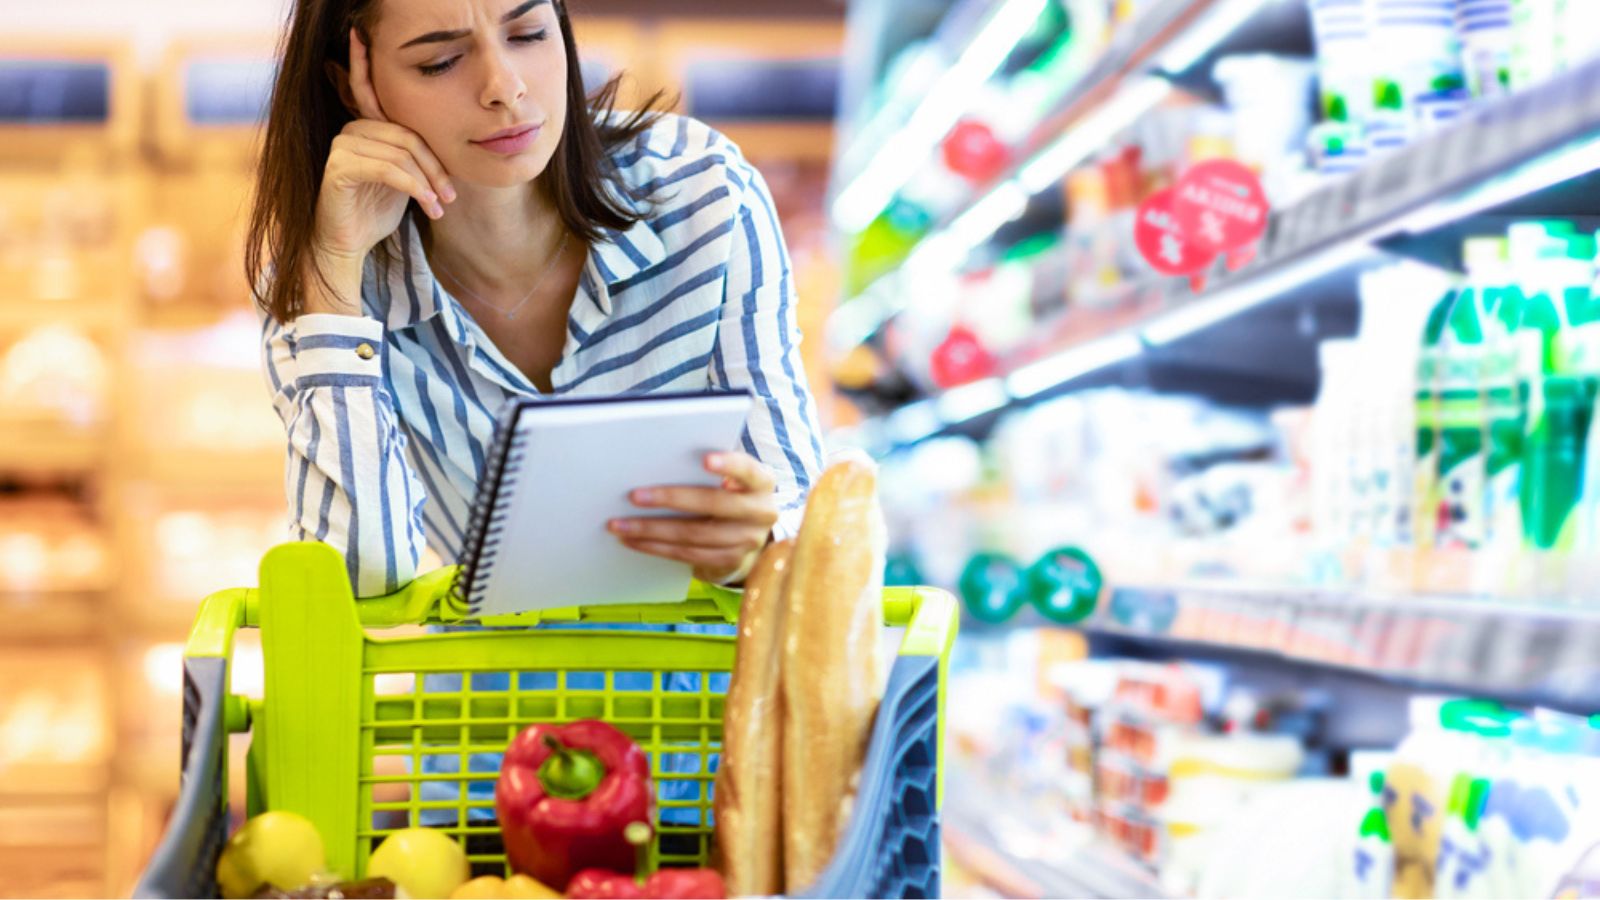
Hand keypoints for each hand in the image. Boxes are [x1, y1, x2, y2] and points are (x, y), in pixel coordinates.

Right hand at [314, 28, 456, 264]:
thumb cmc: (376, 211)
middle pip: (407, 134)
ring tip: (439, 206)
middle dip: (435, 165)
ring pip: (401, 153)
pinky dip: (414, 188)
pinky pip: (388, 169)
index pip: (375, 96)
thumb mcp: (402, 179)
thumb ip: (413, 155)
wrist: (349, 244)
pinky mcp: (339, 169)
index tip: (360, 36)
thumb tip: (445, 145)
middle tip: (451, 194)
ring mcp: (342, 148)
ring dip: (428, 182)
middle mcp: (351, 131)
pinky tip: (427, 205)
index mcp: (366, 128)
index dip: (365, 65)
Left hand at [608, 452, 778, 584]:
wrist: (749, 536)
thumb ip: (710, 469)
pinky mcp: (730, 562)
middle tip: (634, 496)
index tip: (704, 459)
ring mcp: (748, 540)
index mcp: (761, 482)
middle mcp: (761, 511)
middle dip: (671, 499)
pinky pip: (688, 555)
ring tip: (620, 525)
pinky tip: (634, 541)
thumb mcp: (730, 478)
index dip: (728, 464)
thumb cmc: (729, 494)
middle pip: (714, 504)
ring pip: (695, 535)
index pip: (747, 469)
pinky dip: (657, 548)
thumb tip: (661, 462)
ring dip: (652, 530)